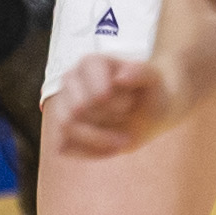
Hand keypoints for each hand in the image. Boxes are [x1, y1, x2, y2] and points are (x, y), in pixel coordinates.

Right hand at [49, 55, 179, 158]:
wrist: (149, 111)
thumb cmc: (150, 92)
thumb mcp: (154, 81)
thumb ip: (142, 72)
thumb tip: (120, 77)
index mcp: (90, 63)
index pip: (92, 92)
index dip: (114, 104)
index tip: (130, 103)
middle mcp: (71, 79)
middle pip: (78, 109)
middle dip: (108, 119)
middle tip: (126, 116)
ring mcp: (63, 104)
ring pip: (66, 127)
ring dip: (99, 139)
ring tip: (123, 140)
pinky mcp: (61, 129)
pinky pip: (63, 146)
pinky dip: (90, 152)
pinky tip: (111, 149)